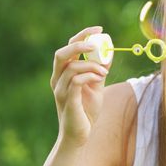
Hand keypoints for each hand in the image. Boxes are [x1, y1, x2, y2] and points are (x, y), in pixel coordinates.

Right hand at [50, 26, 110, 147]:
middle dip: (80, 45)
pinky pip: (75, 81)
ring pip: (71, 67)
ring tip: (104, 71)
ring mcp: (60, 90)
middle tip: (97, 44)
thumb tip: (109, 53)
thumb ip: (99, 70)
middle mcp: (57, 79)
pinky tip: (100, 78)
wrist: (79, 136)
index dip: (82, 35)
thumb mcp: (96, 86)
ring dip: (91, 65)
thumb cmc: (86, 111)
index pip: (68, 47)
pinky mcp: (67, 100)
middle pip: (62, 53)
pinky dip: (89, 75)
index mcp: (62, 73)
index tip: (99, 29)